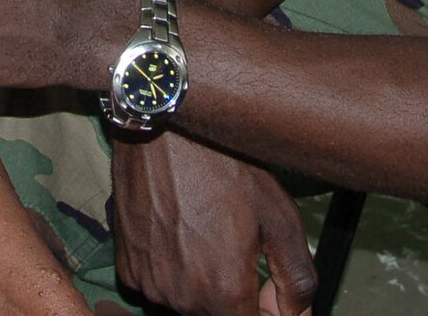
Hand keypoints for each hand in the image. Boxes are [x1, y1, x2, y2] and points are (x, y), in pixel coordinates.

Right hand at [113, 132, 315, 315]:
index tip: (267, 287)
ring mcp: (150, 282)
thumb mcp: (278, 216)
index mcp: (225, 292)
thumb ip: (296, 278)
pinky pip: (156, 283)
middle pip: (219, 315)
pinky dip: (170, 268)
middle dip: (235, 295)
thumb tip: (300, 315)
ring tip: (207, 232)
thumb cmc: (223, 164)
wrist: (164, 129)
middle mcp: (183, 297)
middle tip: (240, 248)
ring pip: (186, 301)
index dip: (266, 311)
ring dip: (202, 281)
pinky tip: (178, 231)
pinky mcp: (127, 265)